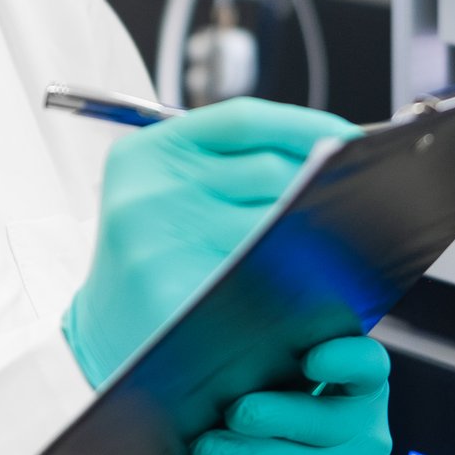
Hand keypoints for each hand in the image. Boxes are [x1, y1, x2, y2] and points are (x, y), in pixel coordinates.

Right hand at [62, 98, 356, 387]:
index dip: (308, 125)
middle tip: (352, 197)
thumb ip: (229, 163)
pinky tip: (310, 278)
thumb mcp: (166, 190)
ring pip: (275, 224)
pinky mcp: (176, 296)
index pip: (244, 119)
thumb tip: (330, 150)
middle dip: (319, 184)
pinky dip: (297, 275)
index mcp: (146, 153)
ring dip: (315, 231)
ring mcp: (159, 246)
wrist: (101, 335)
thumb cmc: (152, 256)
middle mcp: (148, 193)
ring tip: (333, 237)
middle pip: (269, 171)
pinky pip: (264, 276)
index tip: (349, 140)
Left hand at [173, 335, 392, 454]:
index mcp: (359, 388)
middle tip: (233, 414)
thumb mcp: (265, 391)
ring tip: (205, 449)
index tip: (309, 359)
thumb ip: (264, 368)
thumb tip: (222, 349)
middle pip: (335, 422)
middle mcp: (370, 437)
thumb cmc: (256, 432)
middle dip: (279, 417)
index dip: (347, 359)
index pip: (369, 365)